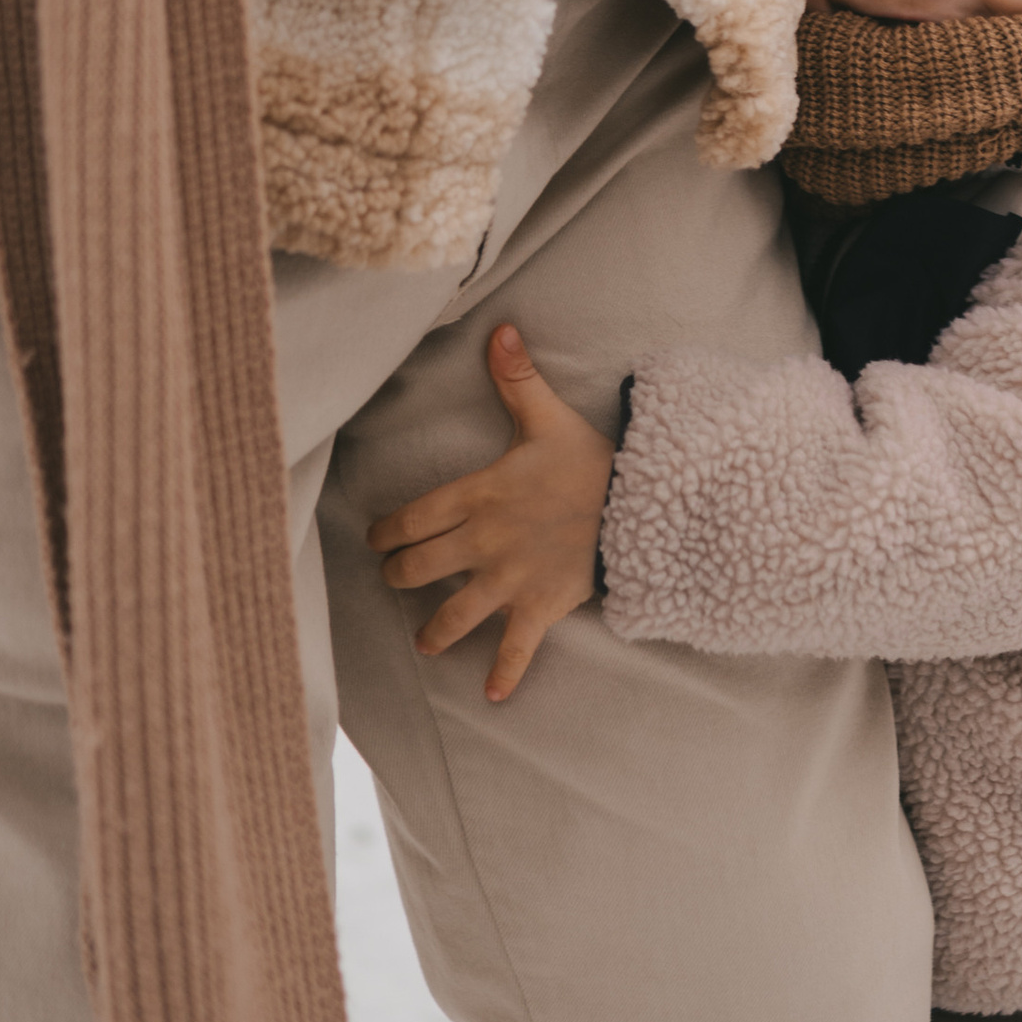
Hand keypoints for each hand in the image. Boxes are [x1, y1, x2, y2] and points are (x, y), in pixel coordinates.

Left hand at [366, 326, 615, 700]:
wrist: (644, 504)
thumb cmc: (592, 461)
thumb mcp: (549, 417)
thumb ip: (516, 379)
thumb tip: (499, 328)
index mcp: (478, 496)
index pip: (410, 519)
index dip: (385, 532)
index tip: (377, 539)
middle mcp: (483, 543)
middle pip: (417, 570)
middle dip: (398, 577)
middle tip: (395, 579)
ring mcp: (510, 580)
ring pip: (452, 616)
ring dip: (433, 632)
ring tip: (424, 641)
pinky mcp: (540, 607)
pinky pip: (516, 649)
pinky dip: (504, 674)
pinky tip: (491, 692)